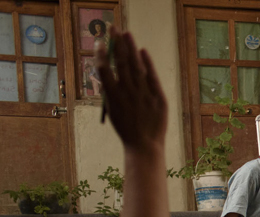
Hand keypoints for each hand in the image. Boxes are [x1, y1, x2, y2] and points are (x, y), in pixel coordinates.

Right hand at [95, 28, 166, 151]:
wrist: (144, 146)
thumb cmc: (127, 129)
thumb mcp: (112, 111)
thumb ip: (109, 92)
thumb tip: (105, 73)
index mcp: (113, 97)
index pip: (104, 69)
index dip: (101, 54)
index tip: (100, 43)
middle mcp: (128, 93)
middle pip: (121, 63)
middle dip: (116, 44)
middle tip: (113, 28)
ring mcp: (144, 94)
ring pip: (136, 66)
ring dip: (130, 48)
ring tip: (126, 33)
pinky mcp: (159, 98)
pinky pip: (152, 77)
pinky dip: (147, 63)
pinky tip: (142, 51)